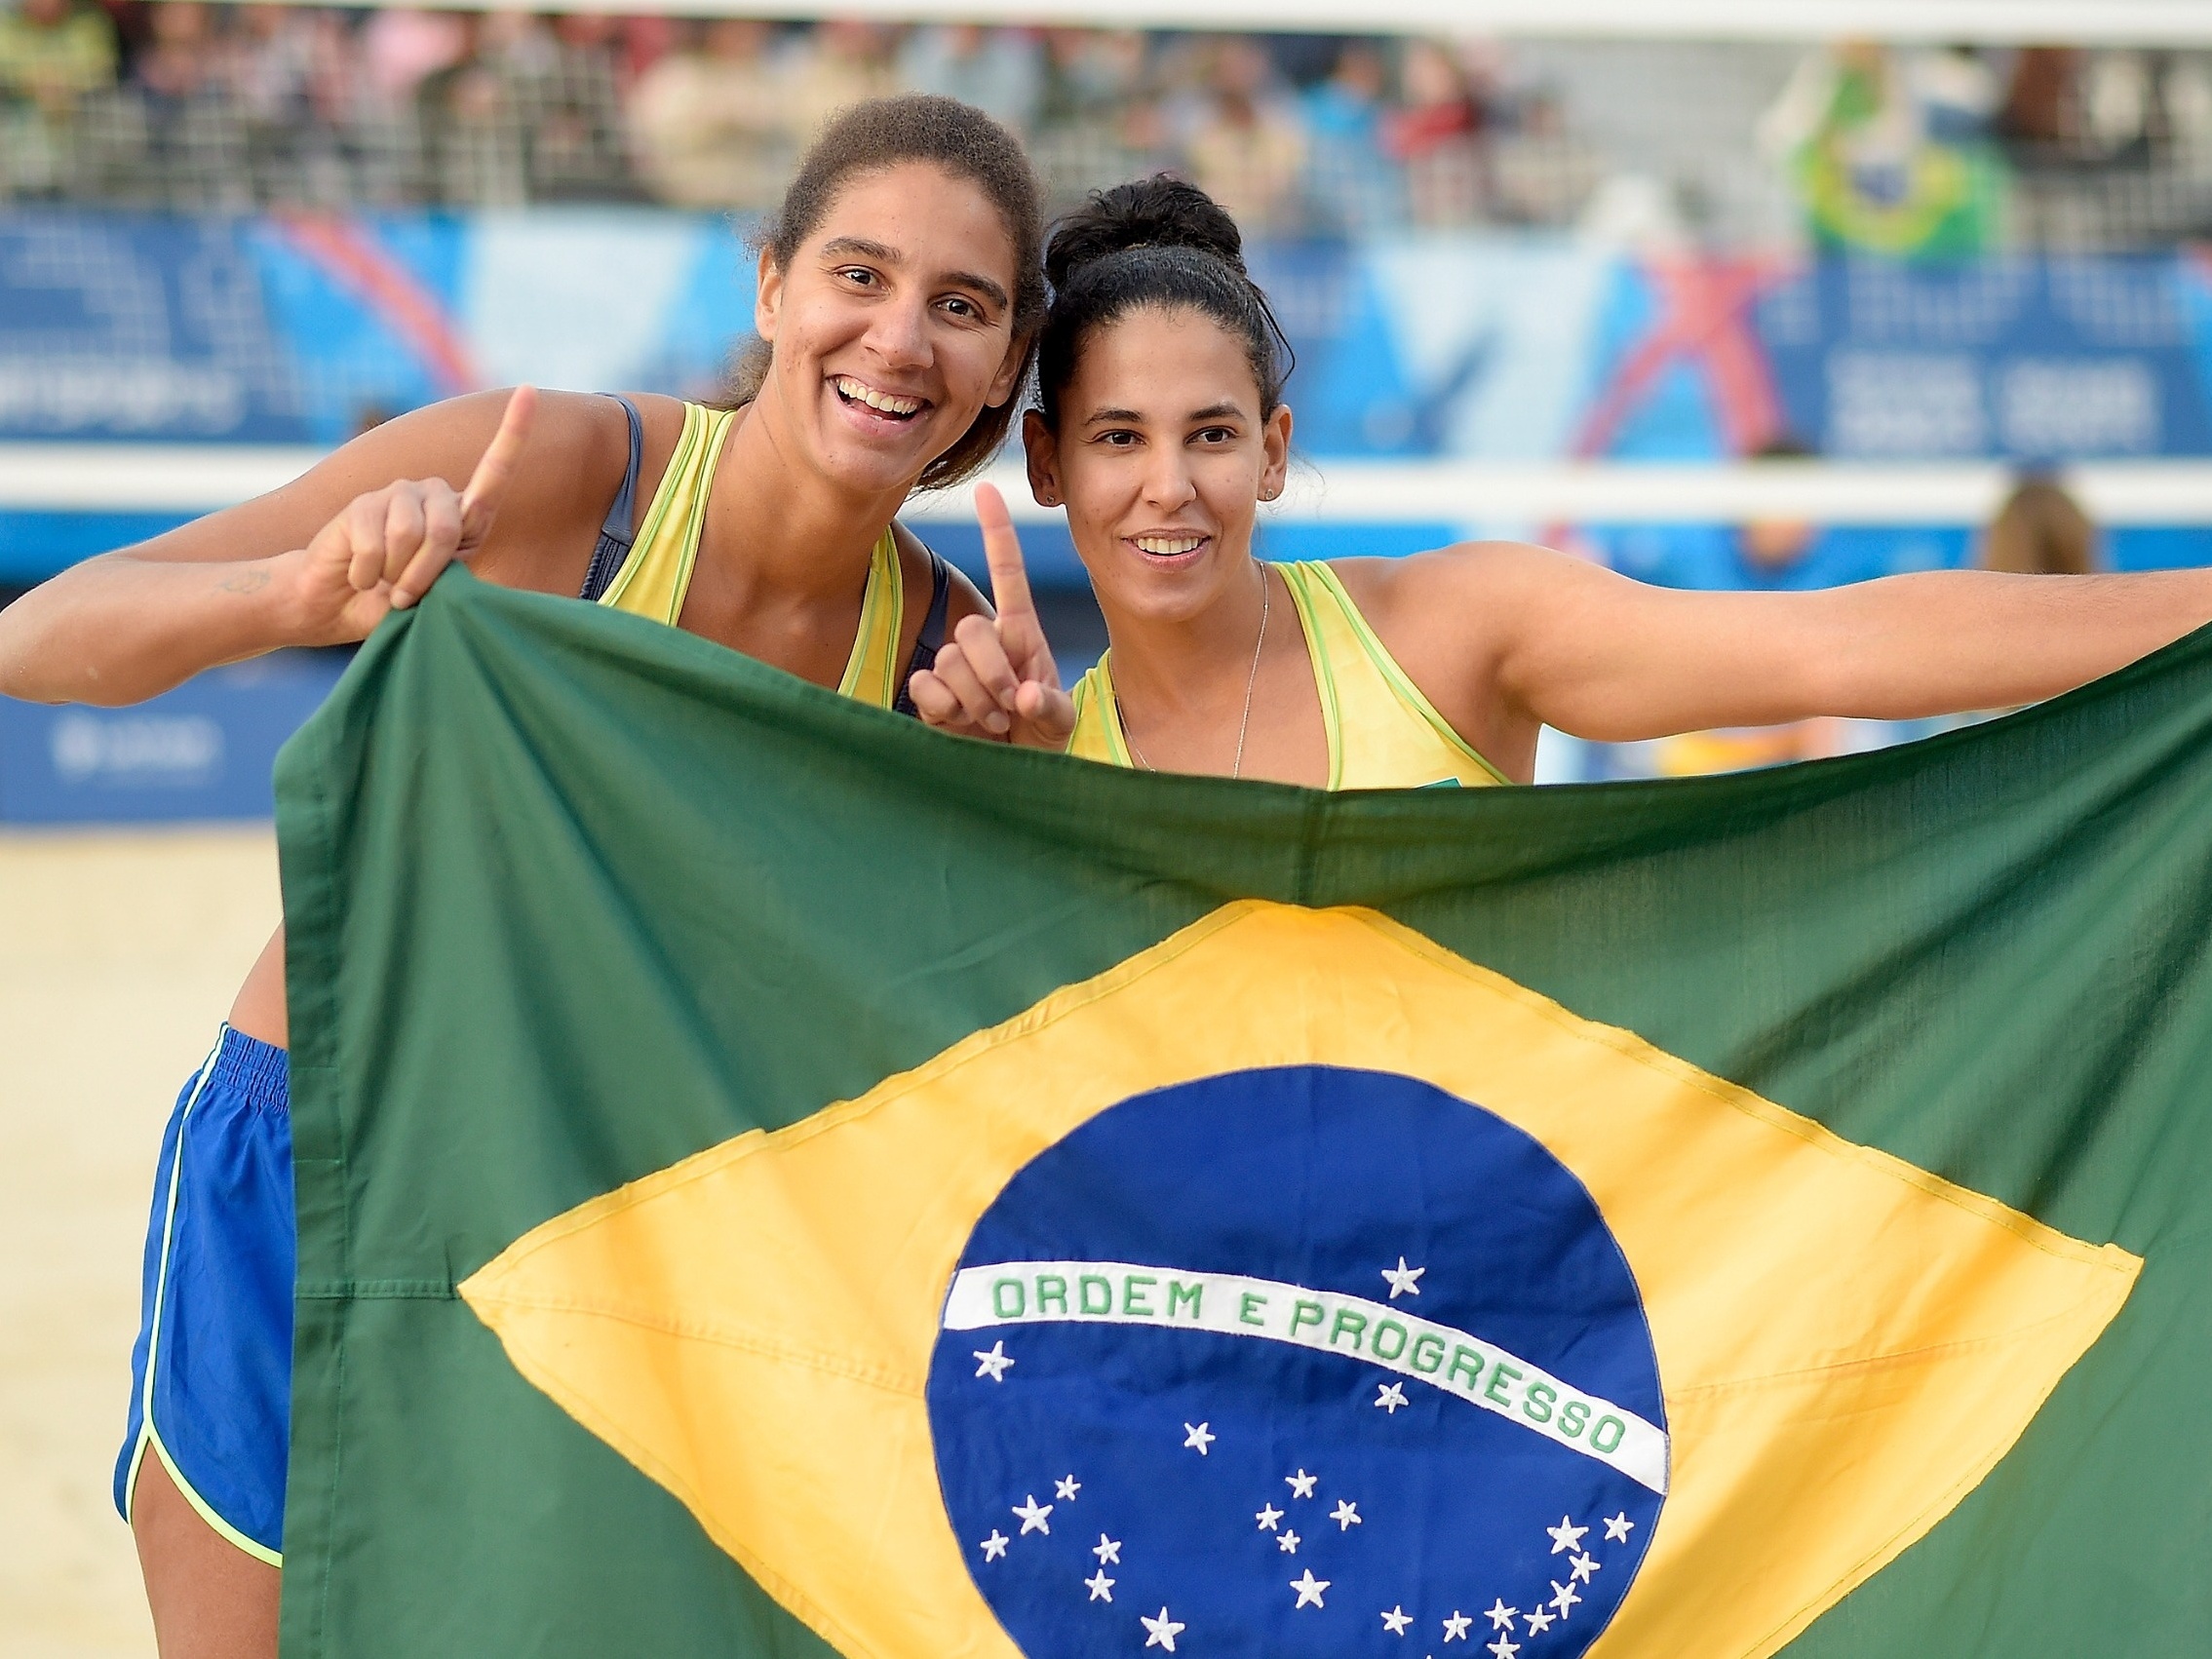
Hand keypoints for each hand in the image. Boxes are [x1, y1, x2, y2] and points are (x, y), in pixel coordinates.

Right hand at [278, 386, 536, 643]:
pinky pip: (375, 547)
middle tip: (408, 595)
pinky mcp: (359, 506)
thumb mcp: (440, 590)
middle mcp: (432, 495)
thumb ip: (456, 569)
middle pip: (447, 530)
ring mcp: (395, 495)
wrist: (339, 604)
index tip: (529, 391)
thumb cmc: (397, 599)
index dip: (513, 433)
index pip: (494, 472)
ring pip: (410, 537)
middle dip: (427, 574)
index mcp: (462, 515)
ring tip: (385, 583)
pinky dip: (368, 576)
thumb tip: (456, 536)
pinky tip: (360, 576)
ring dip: (398, 576)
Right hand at [907, 482, 1076, 747]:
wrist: (1015, 773)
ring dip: (976, 700)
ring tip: (994, 722)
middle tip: (1010, 708)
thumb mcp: (1059, 723)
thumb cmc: (1042, 737)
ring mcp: (954, 666)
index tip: (988, 489)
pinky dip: (946, 710)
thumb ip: (1050, 709)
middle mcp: (984, 642)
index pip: (1007, 573)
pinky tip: (962, 724)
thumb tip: (1026, 695)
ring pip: (949, 661)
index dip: (997, 532)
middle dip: (994, 674)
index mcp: (1021, 633)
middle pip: (971, 630)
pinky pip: (925, 687)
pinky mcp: (931, 694)